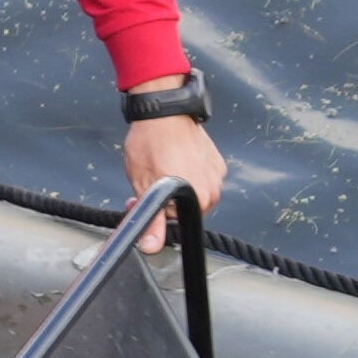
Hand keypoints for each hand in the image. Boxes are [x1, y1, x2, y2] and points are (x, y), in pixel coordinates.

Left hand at [121, 110, 228, 248]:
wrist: (163, 110)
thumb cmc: (152, 142)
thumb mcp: (145, 186)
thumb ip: (152, 221)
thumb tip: (152, 246)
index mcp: (198, 200)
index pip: (173, 223)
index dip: (153, 213)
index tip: (140, 199)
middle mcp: (213, 190)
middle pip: (184, 210)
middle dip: (163, 202)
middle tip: (146, 182)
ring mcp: (216, 175)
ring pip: (193, 193)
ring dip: (175, 187)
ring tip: (159, 168)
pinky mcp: (216, 161)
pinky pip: (201, 177)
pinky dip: (187, 173)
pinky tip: (172, 159)